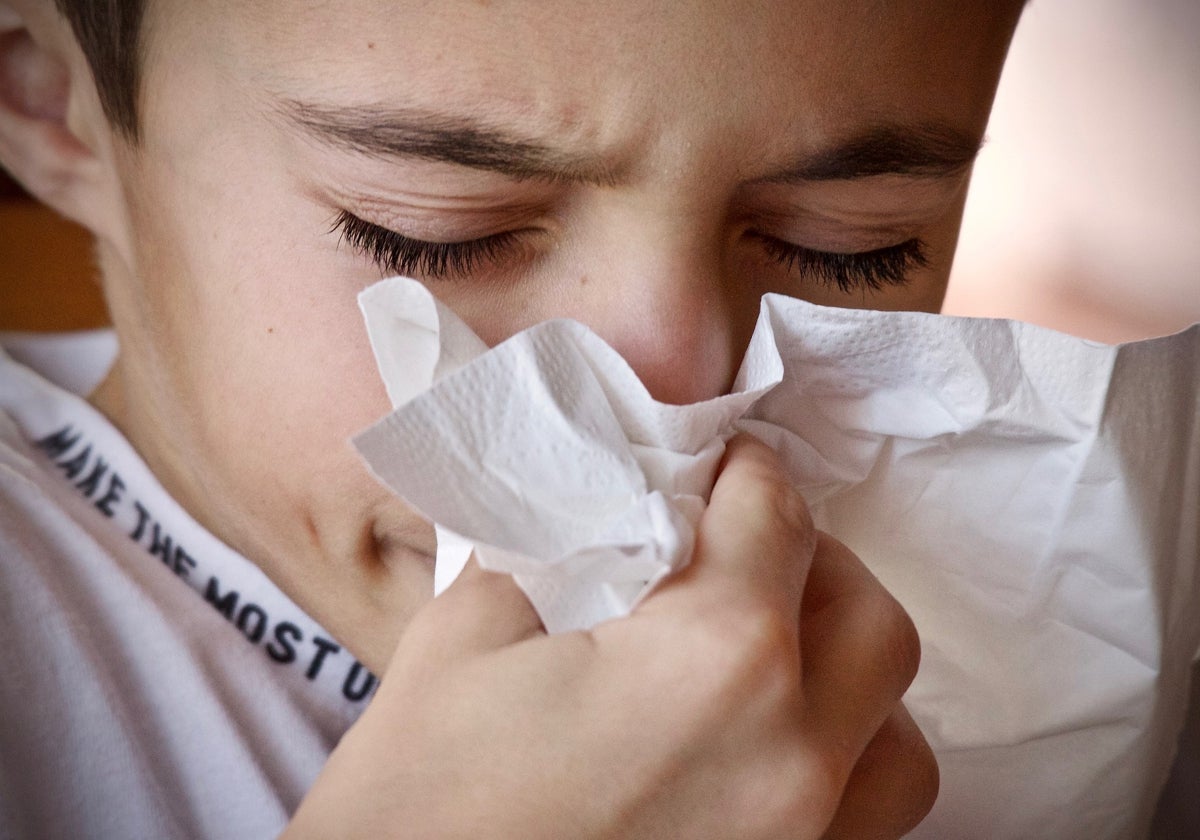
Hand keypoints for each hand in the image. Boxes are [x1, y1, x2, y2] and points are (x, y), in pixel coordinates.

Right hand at [285, 435, 936, 838]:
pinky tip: (764, 752)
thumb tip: (604, 519)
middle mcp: (793, 757)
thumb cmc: (418, 805)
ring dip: (847, 675)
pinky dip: (841, 766)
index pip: (773, 519)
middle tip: (742, 553)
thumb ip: (554, 553)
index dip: (747, 473)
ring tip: (772, 660)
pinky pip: (869, 821)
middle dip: (811, 563)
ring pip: (899, 737)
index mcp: (715, 661)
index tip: (725, 467)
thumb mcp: (463, 639)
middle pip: (866, 617)